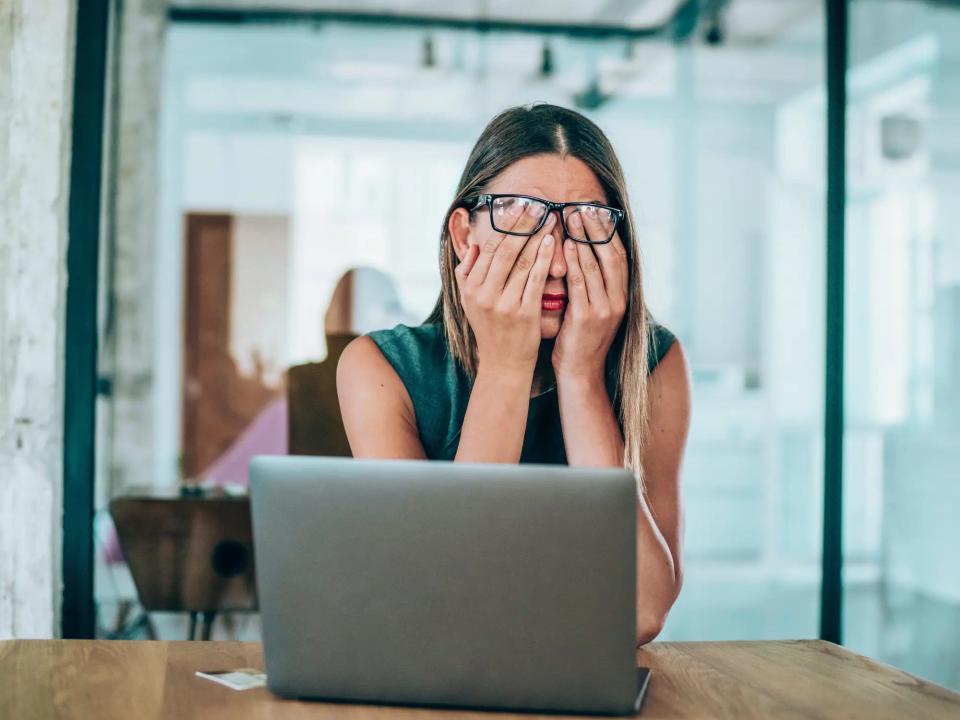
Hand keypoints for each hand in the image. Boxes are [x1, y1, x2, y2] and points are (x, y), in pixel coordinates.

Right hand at [455, 210, 556, 376]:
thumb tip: (471, 244)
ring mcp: (504, 304)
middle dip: (521, 225)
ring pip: (521, 262)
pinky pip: (535, 279)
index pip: (487, 249)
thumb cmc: (490, 329)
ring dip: (536, 237)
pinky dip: (544, 258)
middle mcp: (484, 294)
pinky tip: (552, 242)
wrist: (504, 364)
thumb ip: (466, 273)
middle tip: (536, 205)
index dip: (503, 226)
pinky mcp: (524, 313)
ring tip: (548, 218)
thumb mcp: (469, 302)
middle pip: (504, 251)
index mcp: (470, 288)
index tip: (517, 208)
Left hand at [552, 208, 627, 380]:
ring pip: (595, 266)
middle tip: (582, 207)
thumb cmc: (579, 340)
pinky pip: (580, 283)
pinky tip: (565, 245)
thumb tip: (580, 256)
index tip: (595, 211)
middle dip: (596, 229)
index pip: (618, 256)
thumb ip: (590, 286)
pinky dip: (574, 262)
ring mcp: (605, 310)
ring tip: (571, 218)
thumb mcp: (591, 310)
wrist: (580, 374)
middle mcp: (618, 301)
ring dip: (583, 239)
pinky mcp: (587, 318)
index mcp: (621, 297)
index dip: (607, 232)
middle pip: (610, 255)